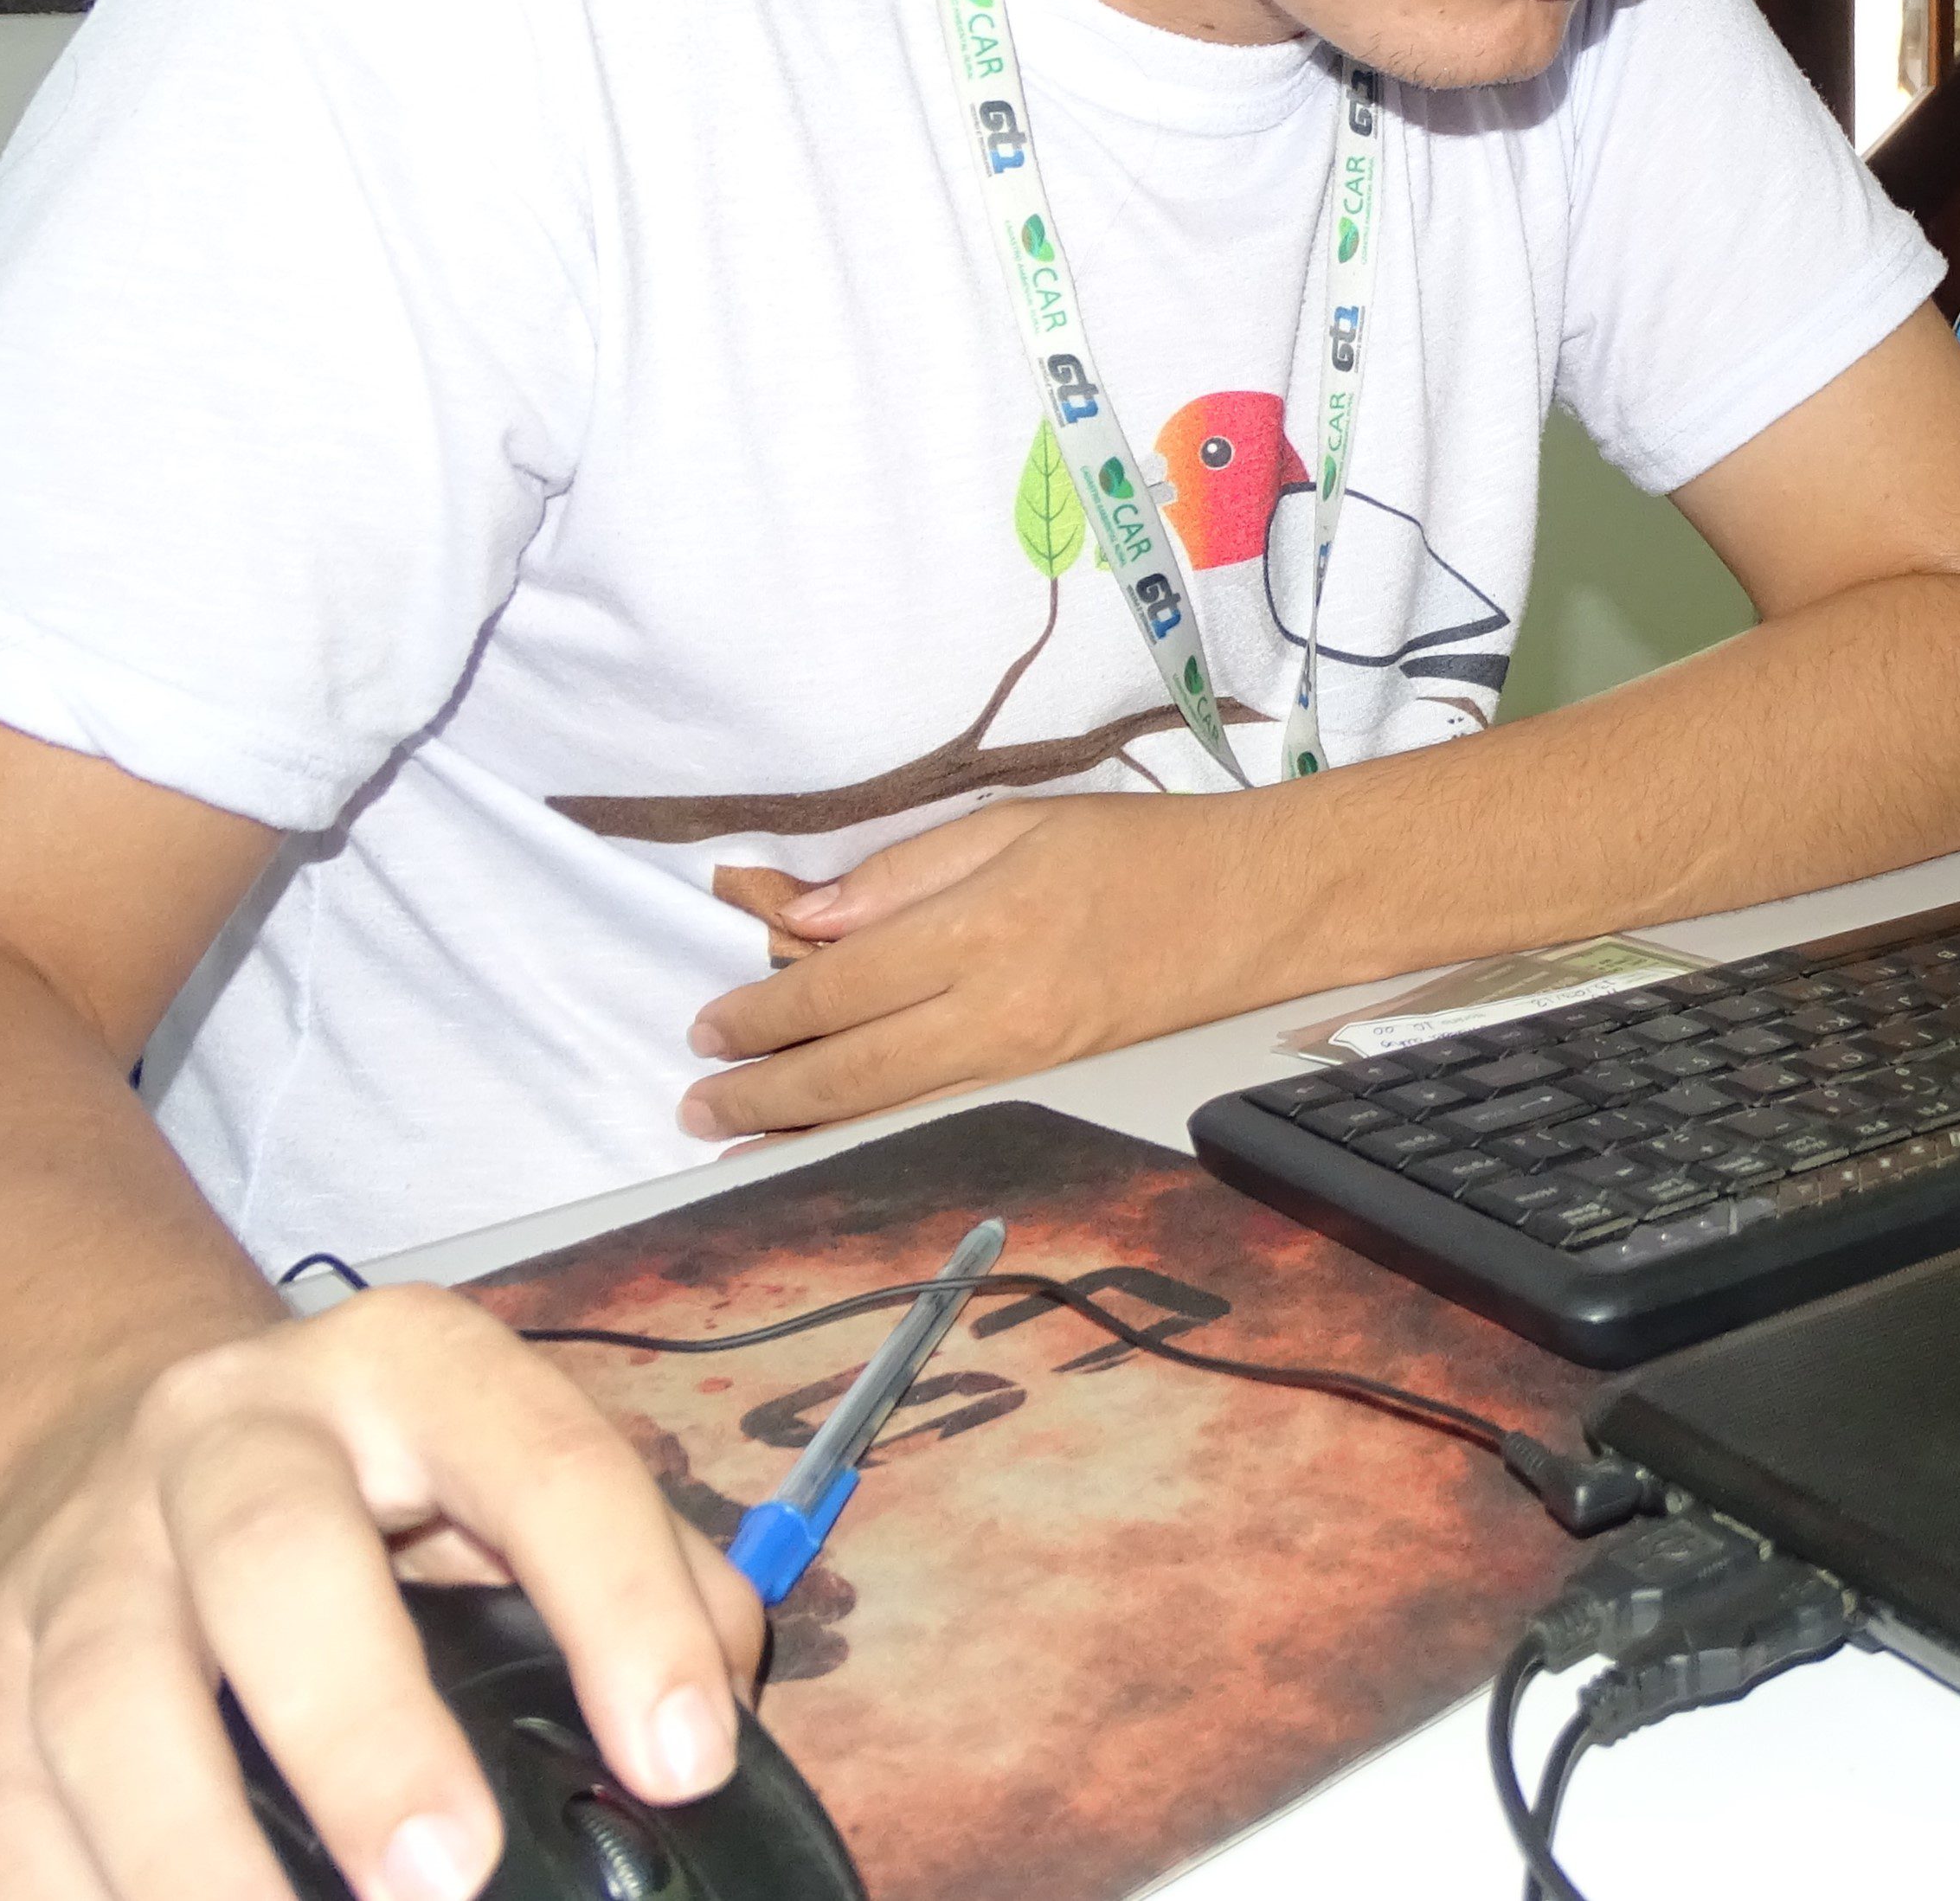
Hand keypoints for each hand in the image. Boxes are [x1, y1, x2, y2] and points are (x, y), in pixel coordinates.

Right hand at [0, 1287, 761, 1900]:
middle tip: (443, 1876)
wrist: (116, 1422)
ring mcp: (83, 1549)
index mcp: (406, 1368)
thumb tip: (712, 1716)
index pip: (539, 1465)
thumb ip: (648, 1571)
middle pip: (275, 1558)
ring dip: (190, 1858)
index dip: (620, 1611)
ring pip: (104, 1698)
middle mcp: (228, 1433)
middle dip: (358, 1728)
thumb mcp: (518, 1464)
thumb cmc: (376, 1479)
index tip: (683, 1761)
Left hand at [680, 792, 1295, 1138]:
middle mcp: (998, 1006)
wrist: (1263, 904)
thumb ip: (907, 872)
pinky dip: (873, 1127)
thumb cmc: (1145, 848)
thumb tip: (811, 919)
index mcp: (984, 925)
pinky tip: (832, 1136)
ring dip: (804, 1125)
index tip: (707, 1023)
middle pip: (853, 1065)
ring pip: (891, 1106)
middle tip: (696, 1104)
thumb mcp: (1019, 822)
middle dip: (763, 1089)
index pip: (841, 981)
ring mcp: (1028, 1058)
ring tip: (736, 1137)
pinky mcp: (1052, 1082)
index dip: (764, 1010)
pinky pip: (940, 1111)